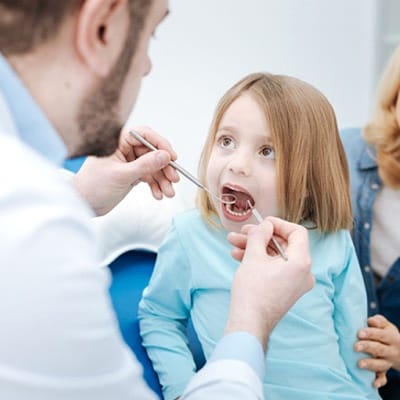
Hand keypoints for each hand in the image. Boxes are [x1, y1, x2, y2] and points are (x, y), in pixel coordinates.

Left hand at [73, 126, 178, 215]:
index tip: (172, 157)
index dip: (160, 144)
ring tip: (168, 193)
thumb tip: (165, 156)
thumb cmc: (93, 186)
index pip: (145, 135)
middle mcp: (125, 149)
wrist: (83, 204)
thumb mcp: (121, 175)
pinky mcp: (132, 174)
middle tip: (174, 179)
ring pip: (153, 167)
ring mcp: (130, 162)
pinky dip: (156, 186)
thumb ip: (144, 165)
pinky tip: (158, 195)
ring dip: (163, 180)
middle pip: (153, 153)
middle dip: (165, 168)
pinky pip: (149, 177)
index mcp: (118, 141)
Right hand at [225, 217, 313, 349]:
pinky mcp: (286, 290)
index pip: (296, 233)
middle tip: (242, 232)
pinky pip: (274, 269)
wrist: (248, 324)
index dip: (278, 224)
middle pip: (283, 244)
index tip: (262, 222)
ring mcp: (295, 283)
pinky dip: (259, 261)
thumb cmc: (252, 292)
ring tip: (234, 243)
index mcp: (301, 263)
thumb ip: (260, 235)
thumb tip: (265, 226)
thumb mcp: (253, 256)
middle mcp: (303, 273)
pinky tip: (239, 256)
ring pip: (275, 257)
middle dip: (259, 237)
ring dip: (255, 248)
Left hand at [355, 314, 399, 387]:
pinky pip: (383, 377)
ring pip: (381, 365)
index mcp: (391, 337)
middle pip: (379, 349)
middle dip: (367, 348)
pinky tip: (373, 383)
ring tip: (359, 364)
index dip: (371, 334)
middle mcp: (390, 350)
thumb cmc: (385, 333)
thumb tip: (370, 321)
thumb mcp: (386, 326)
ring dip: (370, 365)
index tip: (359, 333)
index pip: (381, 335)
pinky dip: (379, 381)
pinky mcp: (384, 370)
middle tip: (355, 347)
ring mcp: (388, 362)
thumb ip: (378, 321)